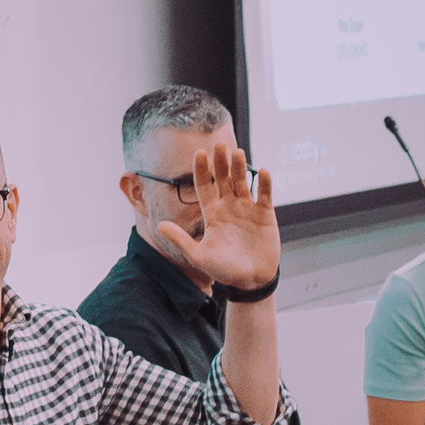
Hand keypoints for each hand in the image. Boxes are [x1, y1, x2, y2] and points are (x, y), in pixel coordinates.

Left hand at [141, 134, 282, 295]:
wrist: (251, 281)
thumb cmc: (224, 270)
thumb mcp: (199, 256)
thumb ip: (180, 240)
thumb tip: (159, 226)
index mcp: (212, 213)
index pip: (204, 186)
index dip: (202, 170)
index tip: (199, 152)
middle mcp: (228, 206)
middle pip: (223, 179)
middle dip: (221, 162)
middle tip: (219, 144)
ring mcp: (247, 208)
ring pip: (242, 182)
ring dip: (240, 167)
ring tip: (238, 153)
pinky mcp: (265, 214)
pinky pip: (264, 194)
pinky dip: (264, 183)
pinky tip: (262, 171)